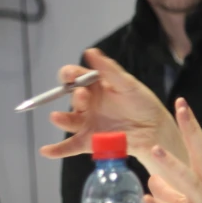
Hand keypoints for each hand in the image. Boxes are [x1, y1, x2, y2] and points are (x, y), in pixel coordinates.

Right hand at [40, 48, 186, 165]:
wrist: (155, 129)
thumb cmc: (142, 103)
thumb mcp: (128, 84)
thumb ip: (109, 70)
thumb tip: (90, 51)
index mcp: (96, 86)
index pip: (75, 77)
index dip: (69, 75)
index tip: (70, 75)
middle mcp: (88, 104)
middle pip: (72, 98)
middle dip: (75, 96)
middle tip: (83, 95)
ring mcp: (88, 123)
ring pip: (68, 121)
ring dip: (61, 119)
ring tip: (57, 117)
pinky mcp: (90, 141)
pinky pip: (71, 146)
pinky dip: (57, 150)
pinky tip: (47, 151)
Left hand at [144, 98, 201, 202]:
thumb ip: (173, 193)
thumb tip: (153, 181)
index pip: (200, 148)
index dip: (191, 126)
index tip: (182, 103)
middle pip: (201, 154)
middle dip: (191, 130)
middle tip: (181, 107)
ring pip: (189, 182)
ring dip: (171, 165)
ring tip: (154, 150)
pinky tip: (145, 200)